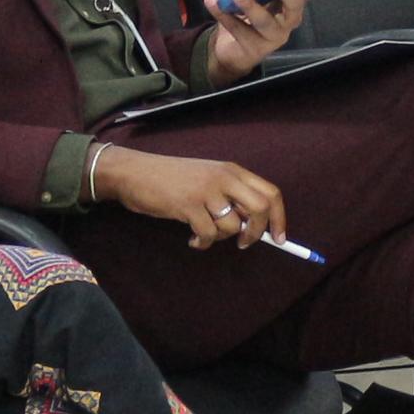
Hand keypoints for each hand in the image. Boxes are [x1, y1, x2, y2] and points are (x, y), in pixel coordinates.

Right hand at [100, 146, 285, 250]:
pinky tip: (191, 239)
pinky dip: (202, 243)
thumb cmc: (172, 180)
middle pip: (260, 208)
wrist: (134, 173)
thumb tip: (254, 226)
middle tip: (244, 243)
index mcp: (232, 170)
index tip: (279, 238)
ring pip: (231, 226)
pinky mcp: (188, 205)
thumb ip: (231, 197)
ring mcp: (206, 190)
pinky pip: (207, 234)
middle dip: (257, 232)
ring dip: (219, 238)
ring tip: (202, 234)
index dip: (279, 218)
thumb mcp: (207, 180)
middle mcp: (224, 177)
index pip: (270, 193)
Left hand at [199, 0, 316, 81]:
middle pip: (295, 6)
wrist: (232, 45)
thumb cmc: (249, 9)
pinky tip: (212, 1)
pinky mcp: (255, 49)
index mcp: (293, 1)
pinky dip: (223, 14)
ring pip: (265, 22)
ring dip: (251, 4)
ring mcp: (273, 37)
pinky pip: (239, 30)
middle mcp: (289, 20)